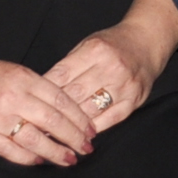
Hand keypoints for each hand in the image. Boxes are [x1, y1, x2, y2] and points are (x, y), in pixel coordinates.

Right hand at [0, 50, 97, 167]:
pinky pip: (11, 151)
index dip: (80, 118)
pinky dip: (29, 158)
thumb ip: (36, 89)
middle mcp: (12, 97)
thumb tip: (64, 112)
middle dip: (74, 138)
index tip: (91, 130)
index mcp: (24, 78)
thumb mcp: (13, 71)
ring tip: (69, 159)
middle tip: (87, 148)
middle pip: (53, 122)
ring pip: (35, 140)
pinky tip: (40, 161)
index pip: (61, 101)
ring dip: (56, 152)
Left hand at [44, 23, 173, 137]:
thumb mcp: (88, 44)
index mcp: (95, 50)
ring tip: (53, 134)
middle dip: (53, 111)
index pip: (62, 75)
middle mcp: (111, 68)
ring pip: (89, 111)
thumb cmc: (113, 44)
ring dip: (70, 124)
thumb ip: (69, 66)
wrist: (147, 43)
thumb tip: (43, 91)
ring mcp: (124, 86)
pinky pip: (109, 120)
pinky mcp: (133, 101)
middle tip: (36, 124)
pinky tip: (80, 134)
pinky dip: (92, 129)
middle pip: (74, 95)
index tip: (30, 105)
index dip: (44, 92)